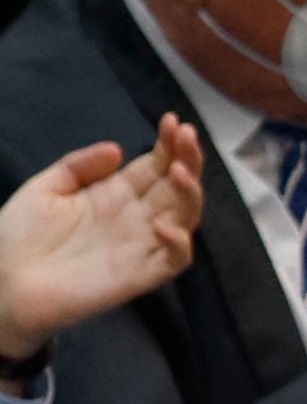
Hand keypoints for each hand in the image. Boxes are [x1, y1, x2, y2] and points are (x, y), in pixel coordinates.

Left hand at [0, 120, 198, 364]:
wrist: (3, 282)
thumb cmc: (18, 236)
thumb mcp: (43, 188)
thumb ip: (78, 166)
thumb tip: (118, 149)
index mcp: (115, 194)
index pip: (155, 165)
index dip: (169, 144)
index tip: (172, 122)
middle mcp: (135, 216)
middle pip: (176, 185)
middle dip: (188, 158)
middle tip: (187, 135)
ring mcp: (142, 245)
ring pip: (185, 217)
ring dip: (191, 193)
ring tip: (181, 170)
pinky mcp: (141, 274)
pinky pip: (175, 259)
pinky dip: (179, 243)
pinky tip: (164, 225)